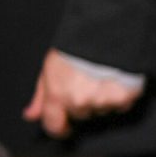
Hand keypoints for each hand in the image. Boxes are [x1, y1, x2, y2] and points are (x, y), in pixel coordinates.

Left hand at [24, 48, 143, 138]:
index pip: (54, 126)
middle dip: (82, 102)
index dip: (58, 127)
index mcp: (58, 94)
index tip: (63, 125)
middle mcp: (80, 102)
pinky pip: (121, 104)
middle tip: (86, 81)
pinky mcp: (125, 97)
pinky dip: (120, 95)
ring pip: (101, 110)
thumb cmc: (76, 44)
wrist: (108, 29)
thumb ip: (41, 94)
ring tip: (102, 75)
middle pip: (81, 115)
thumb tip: (30, 115)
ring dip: (101, 98)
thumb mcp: (51, 65)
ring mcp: (103, 101)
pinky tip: (116, 78)